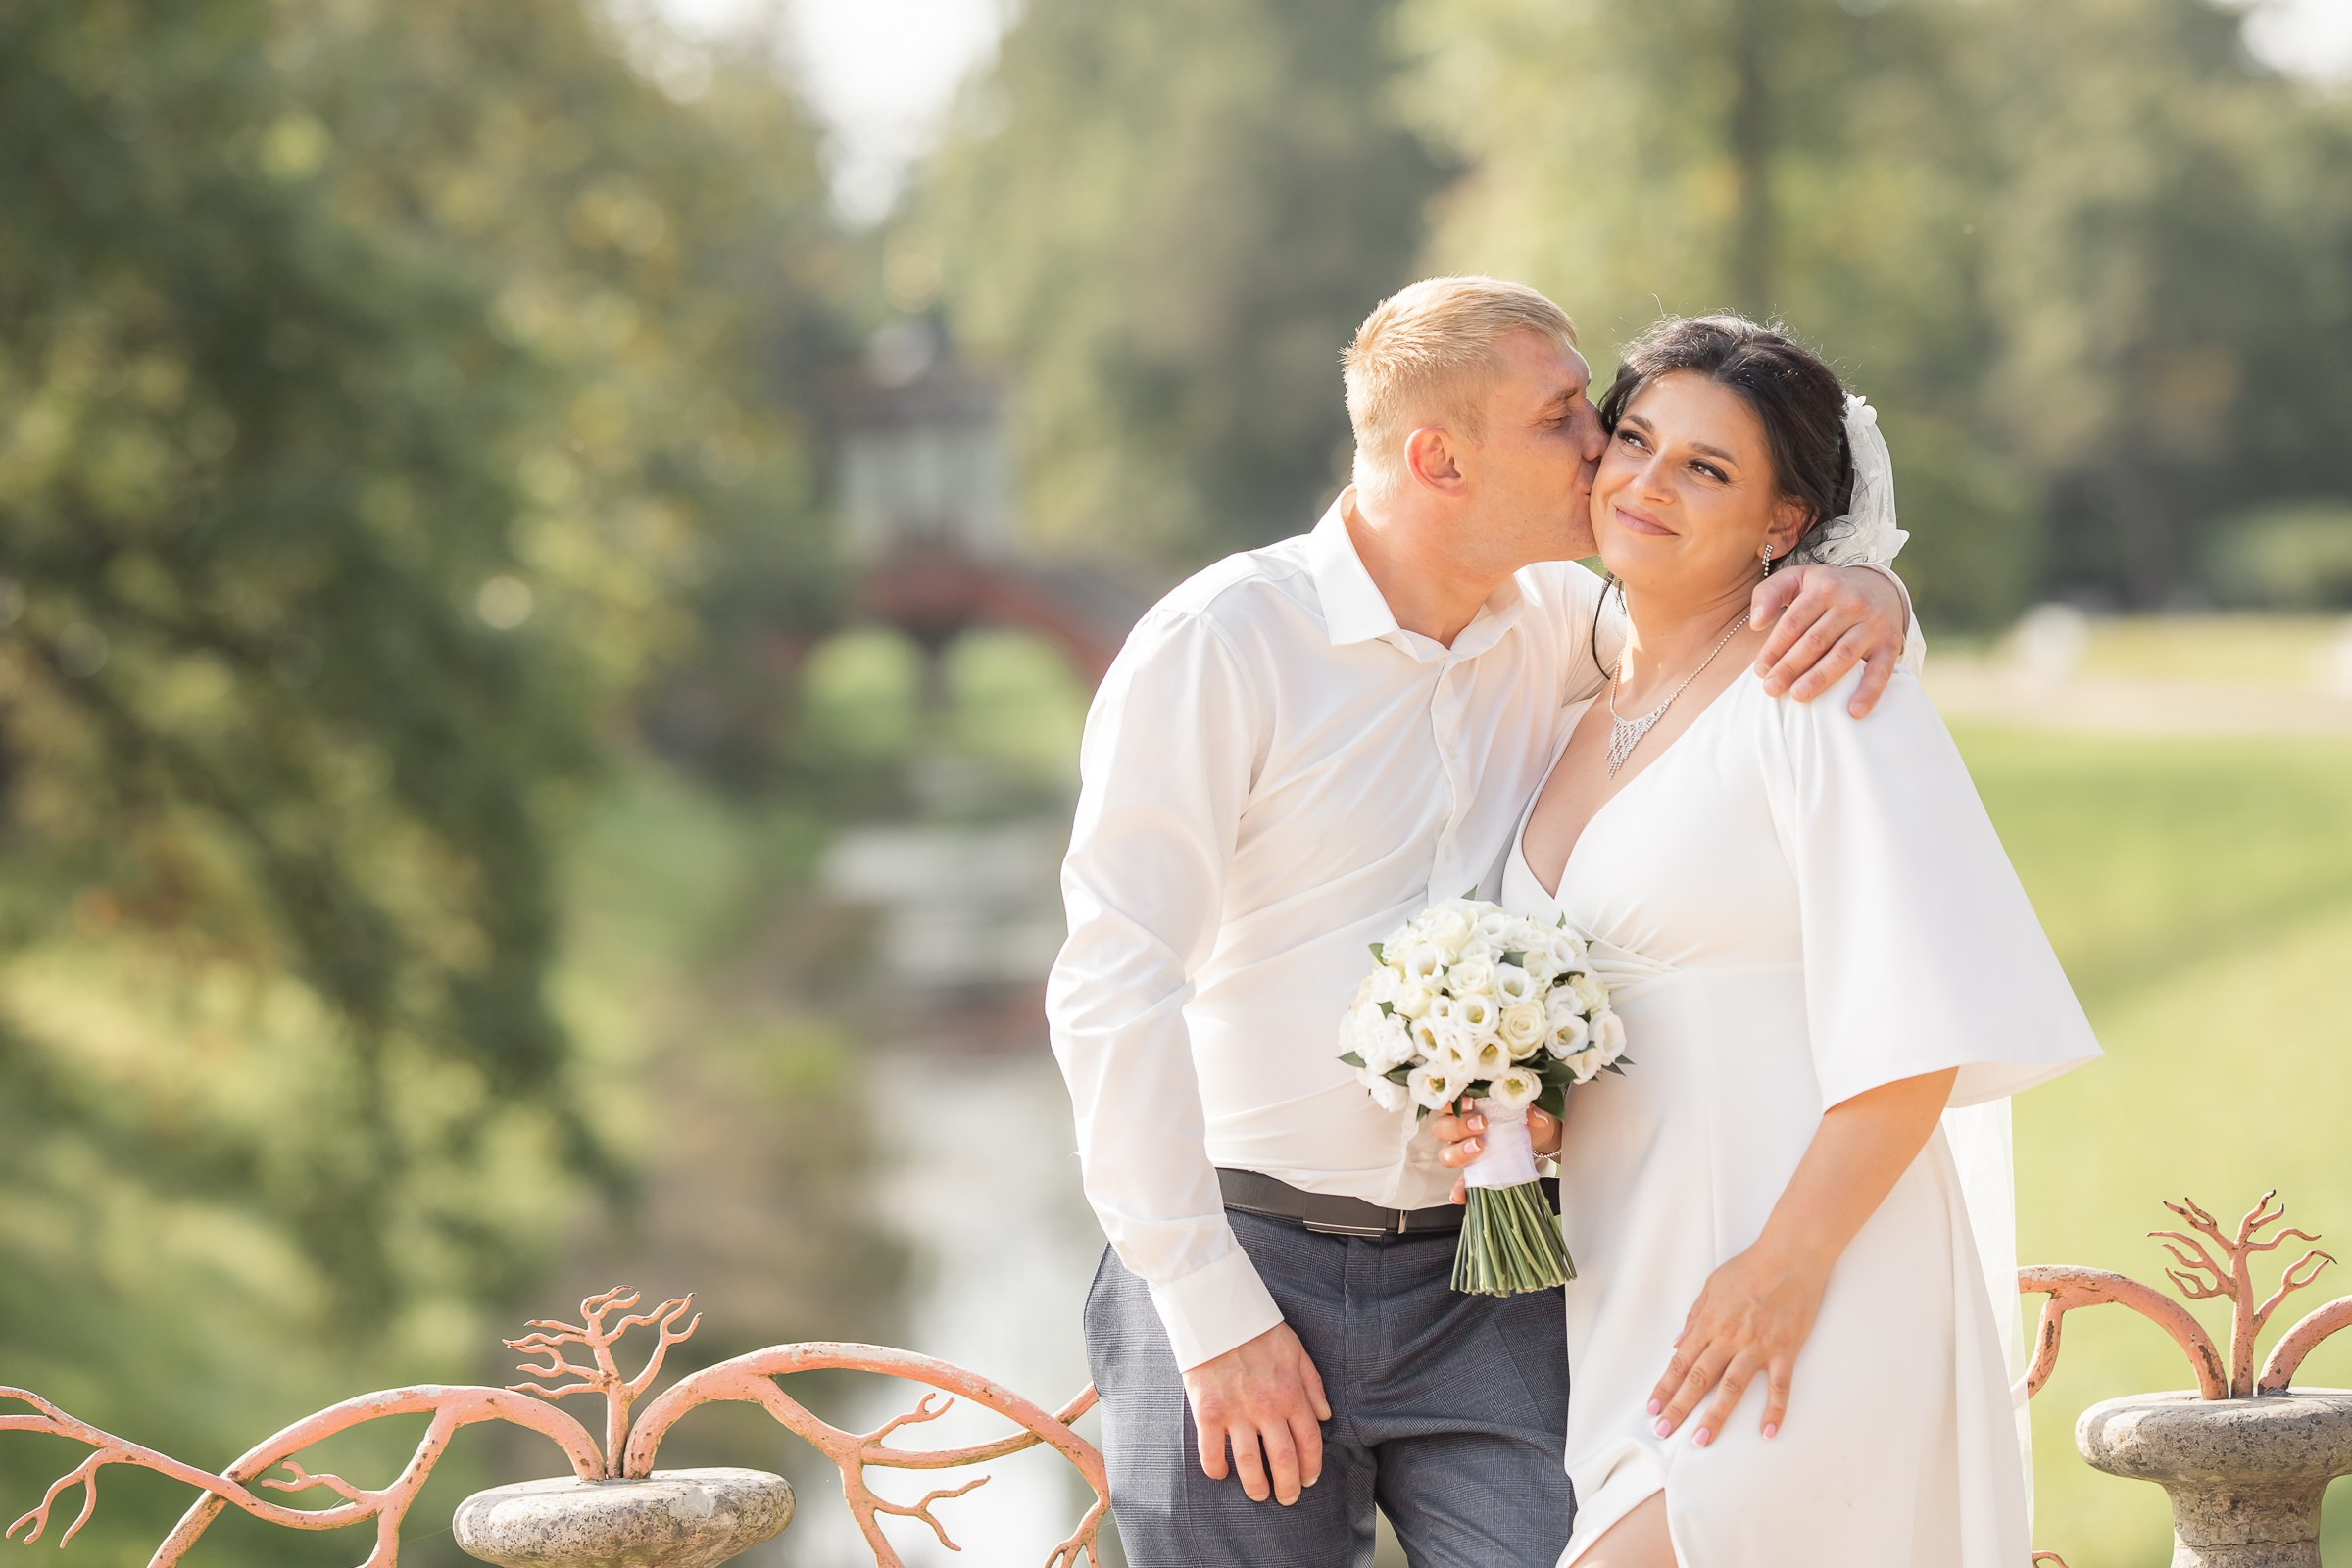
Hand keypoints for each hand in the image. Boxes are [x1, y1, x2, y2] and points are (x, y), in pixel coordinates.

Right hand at [1180, 1322, 1331, 1503]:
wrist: (1216, 1311)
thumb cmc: (1257, 1329)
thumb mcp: (1296, 1350)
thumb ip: (1313, 1384)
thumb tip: (1325, 1416)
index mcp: (1291, 1393)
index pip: (1309, 1441)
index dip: (1312, 1466)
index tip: (1309, 1479)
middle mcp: (1267, 1407)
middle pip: (1283, 1460)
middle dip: (1289, 1486)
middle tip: (1288, 1498)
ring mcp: (1236, 1412)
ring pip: (1250, 1464)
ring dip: (1256, 1487)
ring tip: (1259, 1495)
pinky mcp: (1207, 1412)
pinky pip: (1211, 1453)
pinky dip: (1217, 1469)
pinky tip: (1222, 1474)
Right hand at [1430, 1100, 1560, 1203]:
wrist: (1537, 1139)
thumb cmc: (1526, 1119)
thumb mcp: (1531, 1110)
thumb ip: (1533, 1110)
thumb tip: (1536, 1115)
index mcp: (1469, 1109)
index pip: (1448, 1103)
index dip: (1452, 1104)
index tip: (1471, 1103)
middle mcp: (1460, 1130)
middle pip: (1441, 1128)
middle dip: (1458, 1127)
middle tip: (1481, 1126)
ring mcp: (1464, 1152)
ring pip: (1445, 1153)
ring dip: (1457, 1152)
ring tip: (1479, 1149)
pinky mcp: (1473, 1174)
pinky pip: (1459, 1183)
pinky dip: (1459, 1189)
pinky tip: (1460, 1195)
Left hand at [1648, 1240, 1828, 1447]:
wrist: (1790, 1257)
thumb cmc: (1750, 1268)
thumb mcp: (1712, 1287)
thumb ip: (1695, 1317)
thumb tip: (1677, 1343)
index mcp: (1710, 1324)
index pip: (1681, 1362)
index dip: (1665, 1387)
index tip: (1653, 1408)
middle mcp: (1730, 1338)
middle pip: (1699, 1379)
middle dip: (1678, 1407)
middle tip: (1663, 1431)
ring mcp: (1758, 1347)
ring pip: (1732, 1387)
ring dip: (1715, 1416)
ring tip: (1701, 1440)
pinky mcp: (1785, 1350)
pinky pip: (1779, 1386)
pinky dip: (1774, 1410)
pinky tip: (1767, 1431)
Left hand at [1750, 564, 1908, 717]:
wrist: (1879, 586)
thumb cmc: (1827, 590)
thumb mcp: (1796, 579)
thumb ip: (1769, 593)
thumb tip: (1756, 623)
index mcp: (1824, 589)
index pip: (1793, 623)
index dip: (1774, 648)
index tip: (1759, 670)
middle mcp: (1851, 604)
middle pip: (1815, 640)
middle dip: (1790, 667)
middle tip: (1771, 689)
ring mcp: (1873, 624)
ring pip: (1843, 655)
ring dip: (1820, 678)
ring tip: (1798, 697)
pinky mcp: (1891, 643)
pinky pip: (1881, 670)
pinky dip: (1869, 691)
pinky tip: (1854, 711)